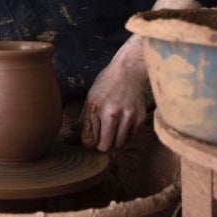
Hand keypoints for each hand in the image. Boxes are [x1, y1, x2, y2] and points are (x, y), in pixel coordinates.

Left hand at [81, 33, 147, 150]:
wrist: (129, 70)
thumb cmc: (107, 82)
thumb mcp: (91, 96)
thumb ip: (86, 117)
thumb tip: (77, 136)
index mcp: (96, 108)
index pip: (90, 138)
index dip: (89, 143)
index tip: (90, 141)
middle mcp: (112, 114)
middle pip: (105, 146)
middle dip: (101, 145)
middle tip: (101, 140)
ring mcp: (128, 117)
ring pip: (119, 144)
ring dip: (114, 142)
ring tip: (112, 133)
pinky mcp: (139, 118)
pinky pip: (130, 137)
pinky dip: (125, 135)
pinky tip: (122, 126)